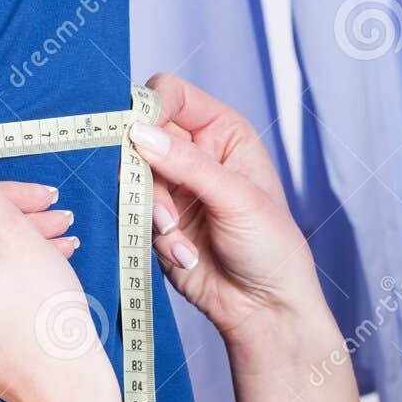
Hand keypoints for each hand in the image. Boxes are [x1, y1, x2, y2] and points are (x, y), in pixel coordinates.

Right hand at [128, 73, 326, 349]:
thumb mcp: (237, 198)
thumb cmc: (271, 246)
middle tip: (160, 202)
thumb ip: (188, 164)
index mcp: (222, 130)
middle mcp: (193, 152)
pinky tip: (184, 254)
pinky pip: (131, 213)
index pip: (171, 94)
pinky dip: (153, 235)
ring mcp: (171, 186)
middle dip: (144, 170)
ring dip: (151, 209)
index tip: (137, 136)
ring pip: (130, 177)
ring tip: (179, 236)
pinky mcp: (154, 220)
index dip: (150, 108)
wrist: (263, 307)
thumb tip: (139, 134)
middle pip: (140, 134)